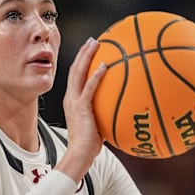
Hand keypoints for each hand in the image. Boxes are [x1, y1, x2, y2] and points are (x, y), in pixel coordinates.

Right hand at [56, 37, 107, 182]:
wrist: (80, 154)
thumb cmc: (90, 145)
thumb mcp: (99, 126)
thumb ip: (107, 115)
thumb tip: (123, 111)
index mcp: (73, 101)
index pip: (76, 77)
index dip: (82, 62)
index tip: (91, 51)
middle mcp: (71, 98)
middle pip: (75, 69)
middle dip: (84, 53)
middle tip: (93, 40)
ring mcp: (74, 102)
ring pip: (78, 73)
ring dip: (86, 57)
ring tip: (95, 43)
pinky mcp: (80, 107)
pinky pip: (89, 87)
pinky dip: (96, 75)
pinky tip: (106, 65)